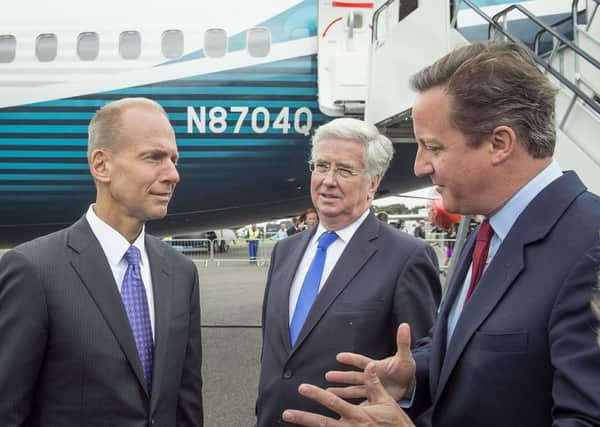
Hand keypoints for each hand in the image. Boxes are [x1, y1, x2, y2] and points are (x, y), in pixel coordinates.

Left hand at [282, 364, 414, 426]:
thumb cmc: (396, 423)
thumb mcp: (386, 401)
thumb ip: (374, 384)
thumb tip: (369, 367)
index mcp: (358, 415)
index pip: (333, 403)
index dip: (317, 395)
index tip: (303, 388)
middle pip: (322, 423)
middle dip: (303, 418)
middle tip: (286, 414)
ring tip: (292, 422)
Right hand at [326, 323, 415, 401]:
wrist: (411, 385)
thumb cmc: (406, 369)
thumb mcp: (405, 357)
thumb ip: (403, 342)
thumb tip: (404, 325)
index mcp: (376, 367)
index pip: (362, 362)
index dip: (352, 359)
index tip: (339, 356)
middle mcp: (371, 377)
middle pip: (354, 376)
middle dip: (341, 376)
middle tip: (327, 376)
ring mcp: (372, 388)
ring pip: (354, 390)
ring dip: (342, 391)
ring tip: (329, 392)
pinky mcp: (375, 399)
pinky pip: (363, 402)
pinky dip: (355, 406)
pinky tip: (344, 408)